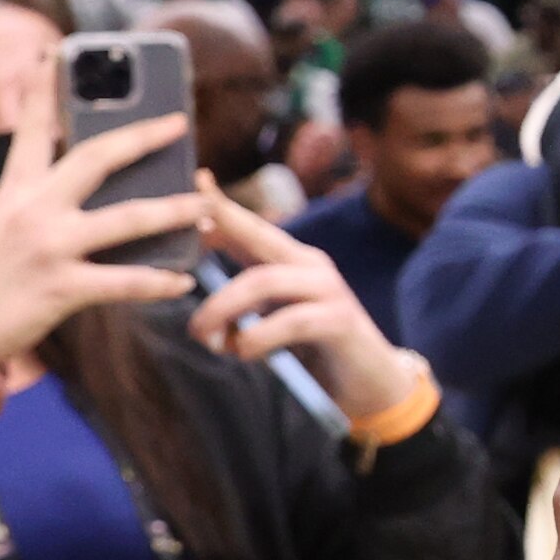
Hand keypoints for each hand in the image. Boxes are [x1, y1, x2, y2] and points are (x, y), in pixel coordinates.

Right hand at [0, 83, 211, 386]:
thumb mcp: (2, 228)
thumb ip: (43, 202)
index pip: (31, 129)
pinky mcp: (60, 289)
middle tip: (180, 121)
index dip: (41, 89)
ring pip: (127, 219)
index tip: (54, 52)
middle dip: (142, 136)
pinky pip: (125, 282)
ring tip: (203, 206)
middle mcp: (30, 211)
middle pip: (95, 158)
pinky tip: (184, 280)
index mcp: (13, 192)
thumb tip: (100, 184)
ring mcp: (47, 248)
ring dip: (173, 211)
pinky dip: (159, 282)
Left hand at [185, 190, 425, 422]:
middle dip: (223, 229)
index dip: (224, 204)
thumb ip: (246, 289)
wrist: (371, 382)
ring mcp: (329, 291)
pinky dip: (255, 339)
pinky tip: (243, 352)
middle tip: (189, 228)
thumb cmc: (315, 346)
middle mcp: (312, 266)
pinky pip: (288, 321)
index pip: (253, 225)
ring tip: (206, 337)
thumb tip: (196, 270)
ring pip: (263, 281)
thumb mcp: (276, 311)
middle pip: (261, 237)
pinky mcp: (340, 321)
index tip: (196, 176)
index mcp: (293, 262)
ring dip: (221, 310)